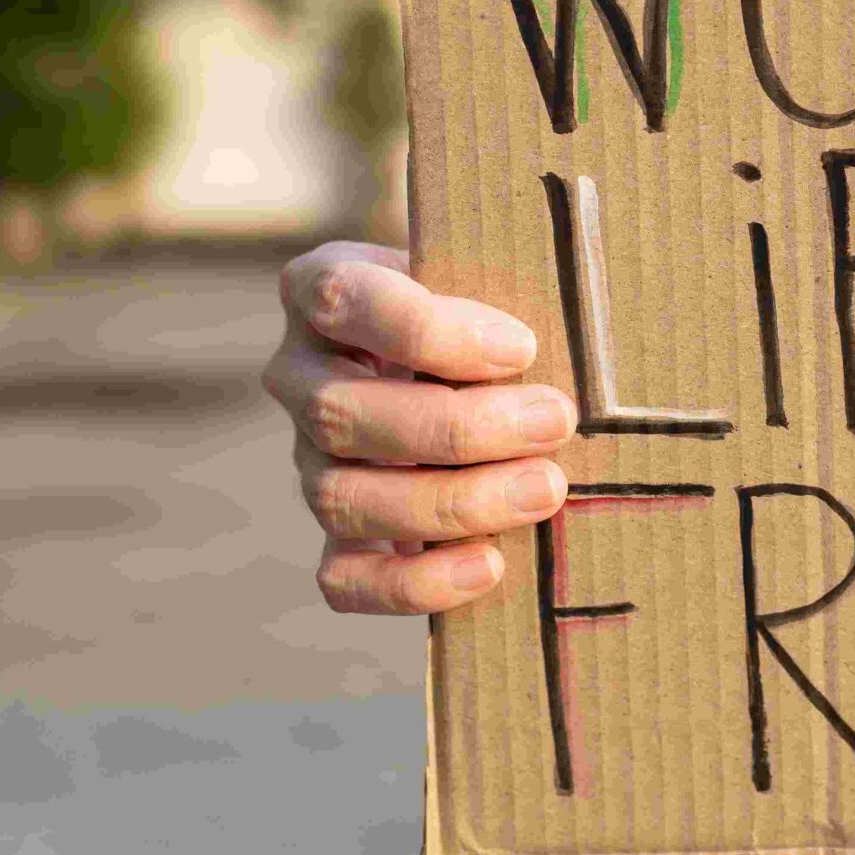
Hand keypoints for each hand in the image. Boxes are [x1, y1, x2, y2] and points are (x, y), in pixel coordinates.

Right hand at [262, 242, 574, 613]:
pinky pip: (343, 578)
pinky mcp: (339, 531)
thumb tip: (546, 347)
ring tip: (544, 489)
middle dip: (459, 427)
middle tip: (554, 421)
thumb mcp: (493, 270)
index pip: (340, 299)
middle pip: (342, 413)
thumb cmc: (492, 304)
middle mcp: (300, 376)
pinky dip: (413, 583)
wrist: (481, 361)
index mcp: (324, 290)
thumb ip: (505, 286)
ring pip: (343, 497)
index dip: (426, 331)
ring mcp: (310, 459)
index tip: (520, 346)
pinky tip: (489, 565)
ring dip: (453, 502)